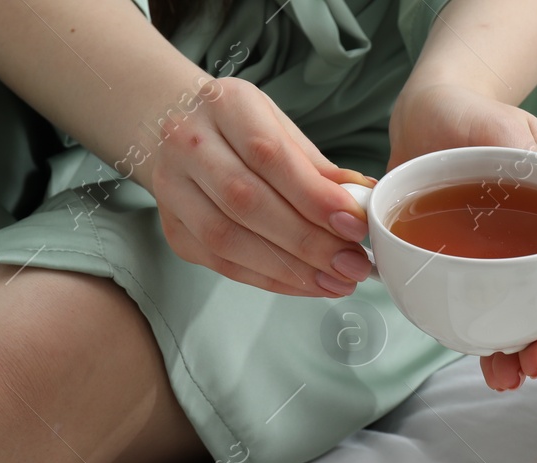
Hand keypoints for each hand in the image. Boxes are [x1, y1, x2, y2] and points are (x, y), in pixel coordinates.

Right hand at [149, 77, 375, 296]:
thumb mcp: (281, 129)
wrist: (176, 131)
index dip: (314, 196)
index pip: (269, 155)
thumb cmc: (240, 131)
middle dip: (308, 241)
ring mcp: (172, 188)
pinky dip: (270, 279)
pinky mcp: (173, 229)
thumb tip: (364, 201)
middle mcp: (187, 142)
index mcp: (223, 105)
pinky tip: (306, 284)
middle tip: (352, 264)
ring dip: (290, 269)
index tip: (354, 225)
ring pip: (229, 238)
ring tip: (336, 281)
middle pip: (247, 201)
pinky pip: (222, 263)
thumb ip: (318, 168)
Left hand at [389, 82, 536, 390]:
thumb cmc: (468, 115)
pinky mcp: (478, 273)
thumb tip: (526, 172)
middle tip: (535, 363)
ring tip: (507, 376)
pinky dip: (493, 345)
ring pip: (532, 316)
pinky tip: (488, 365)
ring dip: (526, 352)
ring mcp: (512, 261)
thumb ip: (511, 143)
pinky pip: (492, 314)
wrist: (424, 123)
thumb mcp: (497, 121)